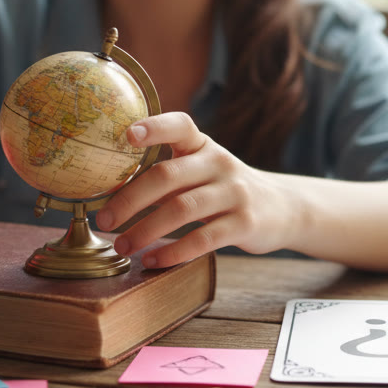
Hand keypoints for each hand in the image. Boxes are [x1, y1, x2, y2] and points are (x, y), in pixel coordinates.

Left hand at [95, 112, 299, 268]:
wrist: (283, 207)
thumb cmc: (225, 189)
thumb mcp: (202, 170)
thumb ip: (166, 174)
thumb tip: (110, 192)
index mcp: (202, 145)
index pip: (179, 126)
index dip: (154, 127)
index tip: (126, 134)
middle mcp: (219, 163)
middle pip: (168, 176)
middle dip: (130, 199)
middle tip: (104, 219)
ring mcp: (234, 193)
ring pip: (182, 209)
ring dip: (146, 230)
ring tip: (123, 247)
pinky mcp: (244, 223)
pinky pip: (203, 239)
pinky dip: (173, 252)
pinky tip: (153, 261)